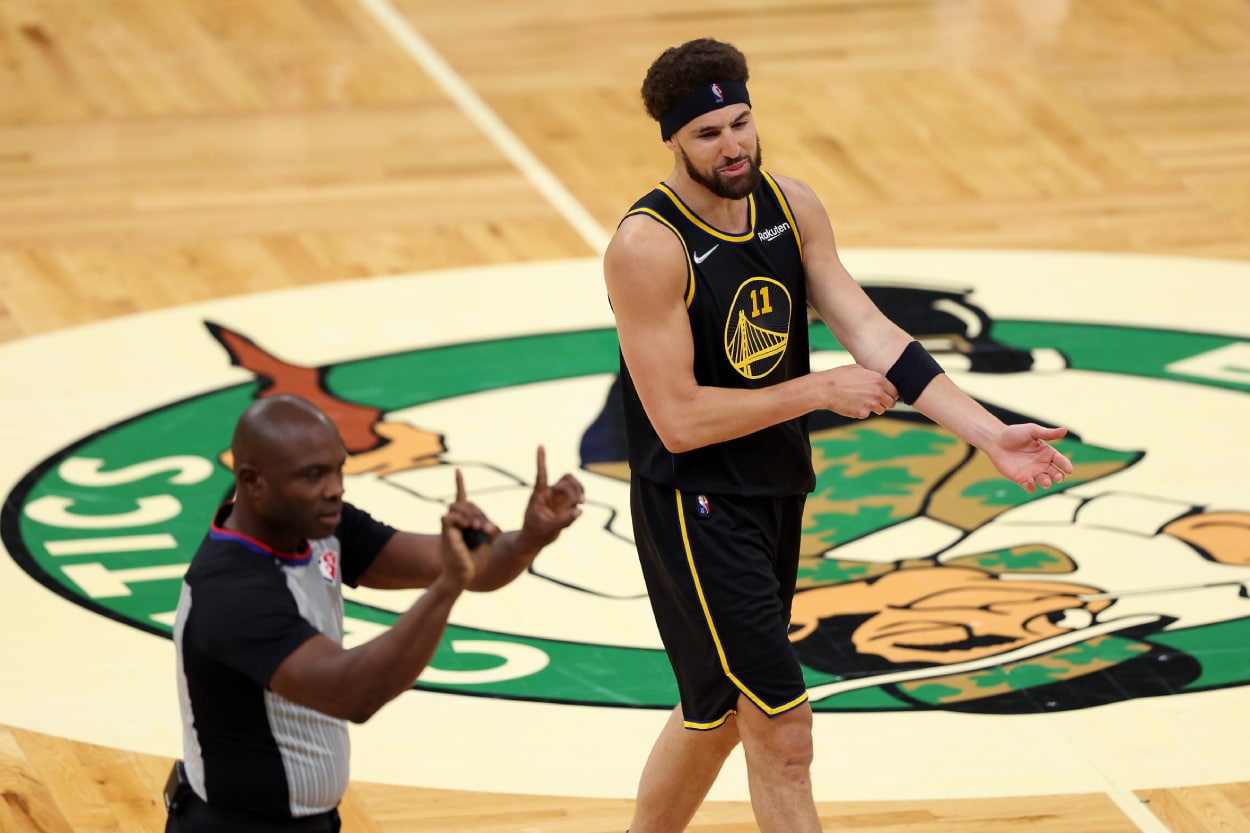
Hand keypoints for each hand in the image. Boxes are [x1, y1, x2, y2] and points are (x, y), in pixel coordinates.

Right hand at [439, 469, 496, 586]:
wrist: (464, 577)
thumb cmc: (475, 562)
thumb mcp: (488, 542)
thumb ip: (490, 529)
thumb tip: (492, 524)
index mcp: (464, 522)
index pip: (461, 498)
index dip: (459, 484)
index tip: (457, 470)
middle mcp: (455, 522)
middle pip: (465, 502)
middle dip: (477, 511)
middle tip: (485, 527)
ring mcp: (450, 526)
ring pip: (457, 506)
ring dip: (471, 514)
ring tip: (476, 528)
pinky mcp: (446, 532)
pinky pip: (450, 517)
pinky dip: (462, 520)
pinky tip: (469, 528)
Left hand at [519, 445, 584, 548]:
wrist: (534, 540)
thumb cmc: (536, 533)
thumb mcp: (549, 529)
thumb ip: (565, 521)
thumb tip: (580, 511)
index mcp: (539, 495)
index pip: (541, 474)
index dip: (541, 460)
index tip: (540, 444)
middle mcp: (549, 493)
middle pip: (565, 480)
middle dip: (575, 487)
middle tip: (579, 500)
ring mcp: (557, 498)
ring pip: (571, 484)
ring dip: (579, 490)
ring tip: (581, 501)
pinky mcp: (563, 503)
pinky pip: (575, 495)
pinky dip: (580, 497)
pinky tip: (579, 507)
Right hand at [816, 365, 899, 418]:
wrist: (825, 389)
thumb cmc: (839, 377)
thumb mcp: (858, 369)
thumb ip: (872, 375)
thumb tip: (879, 381)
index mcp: (878, 380)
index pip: (895, 391)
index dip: (890, 394)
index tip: (886, 395)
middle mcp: (877, 393)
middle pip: (891, 403)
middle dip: (885, 402)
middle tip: (876, 400)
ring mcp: (870, 405)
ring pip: (881, 410)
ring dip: (874, 407)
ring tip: (861, 401)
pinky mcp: (862, 414)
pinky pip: (866, 414)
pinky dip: (861, 411)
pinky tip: (852, 404)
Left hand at [986, 424, 1072, 493]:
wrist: (995, 441)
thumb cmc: (1014, 433)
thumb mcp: (1032, 431)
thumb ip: (1048, 433)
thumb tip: (1065, 429)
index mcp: (1047, 452)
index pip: (1061, 461)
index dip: (1066, 465)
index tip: (1069, 470)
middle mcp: (1042, 464)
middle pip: (1055, 474)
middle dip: (1058, 477)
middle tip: (1057, 477)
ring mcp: (1032, 472)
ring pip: (1044, 482)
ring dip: (1046, 483)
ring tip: (1045, 481)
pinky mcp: (1021, 479)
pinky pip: (1030, 487)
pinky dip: (1032, 487)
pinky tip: (1029, 482)